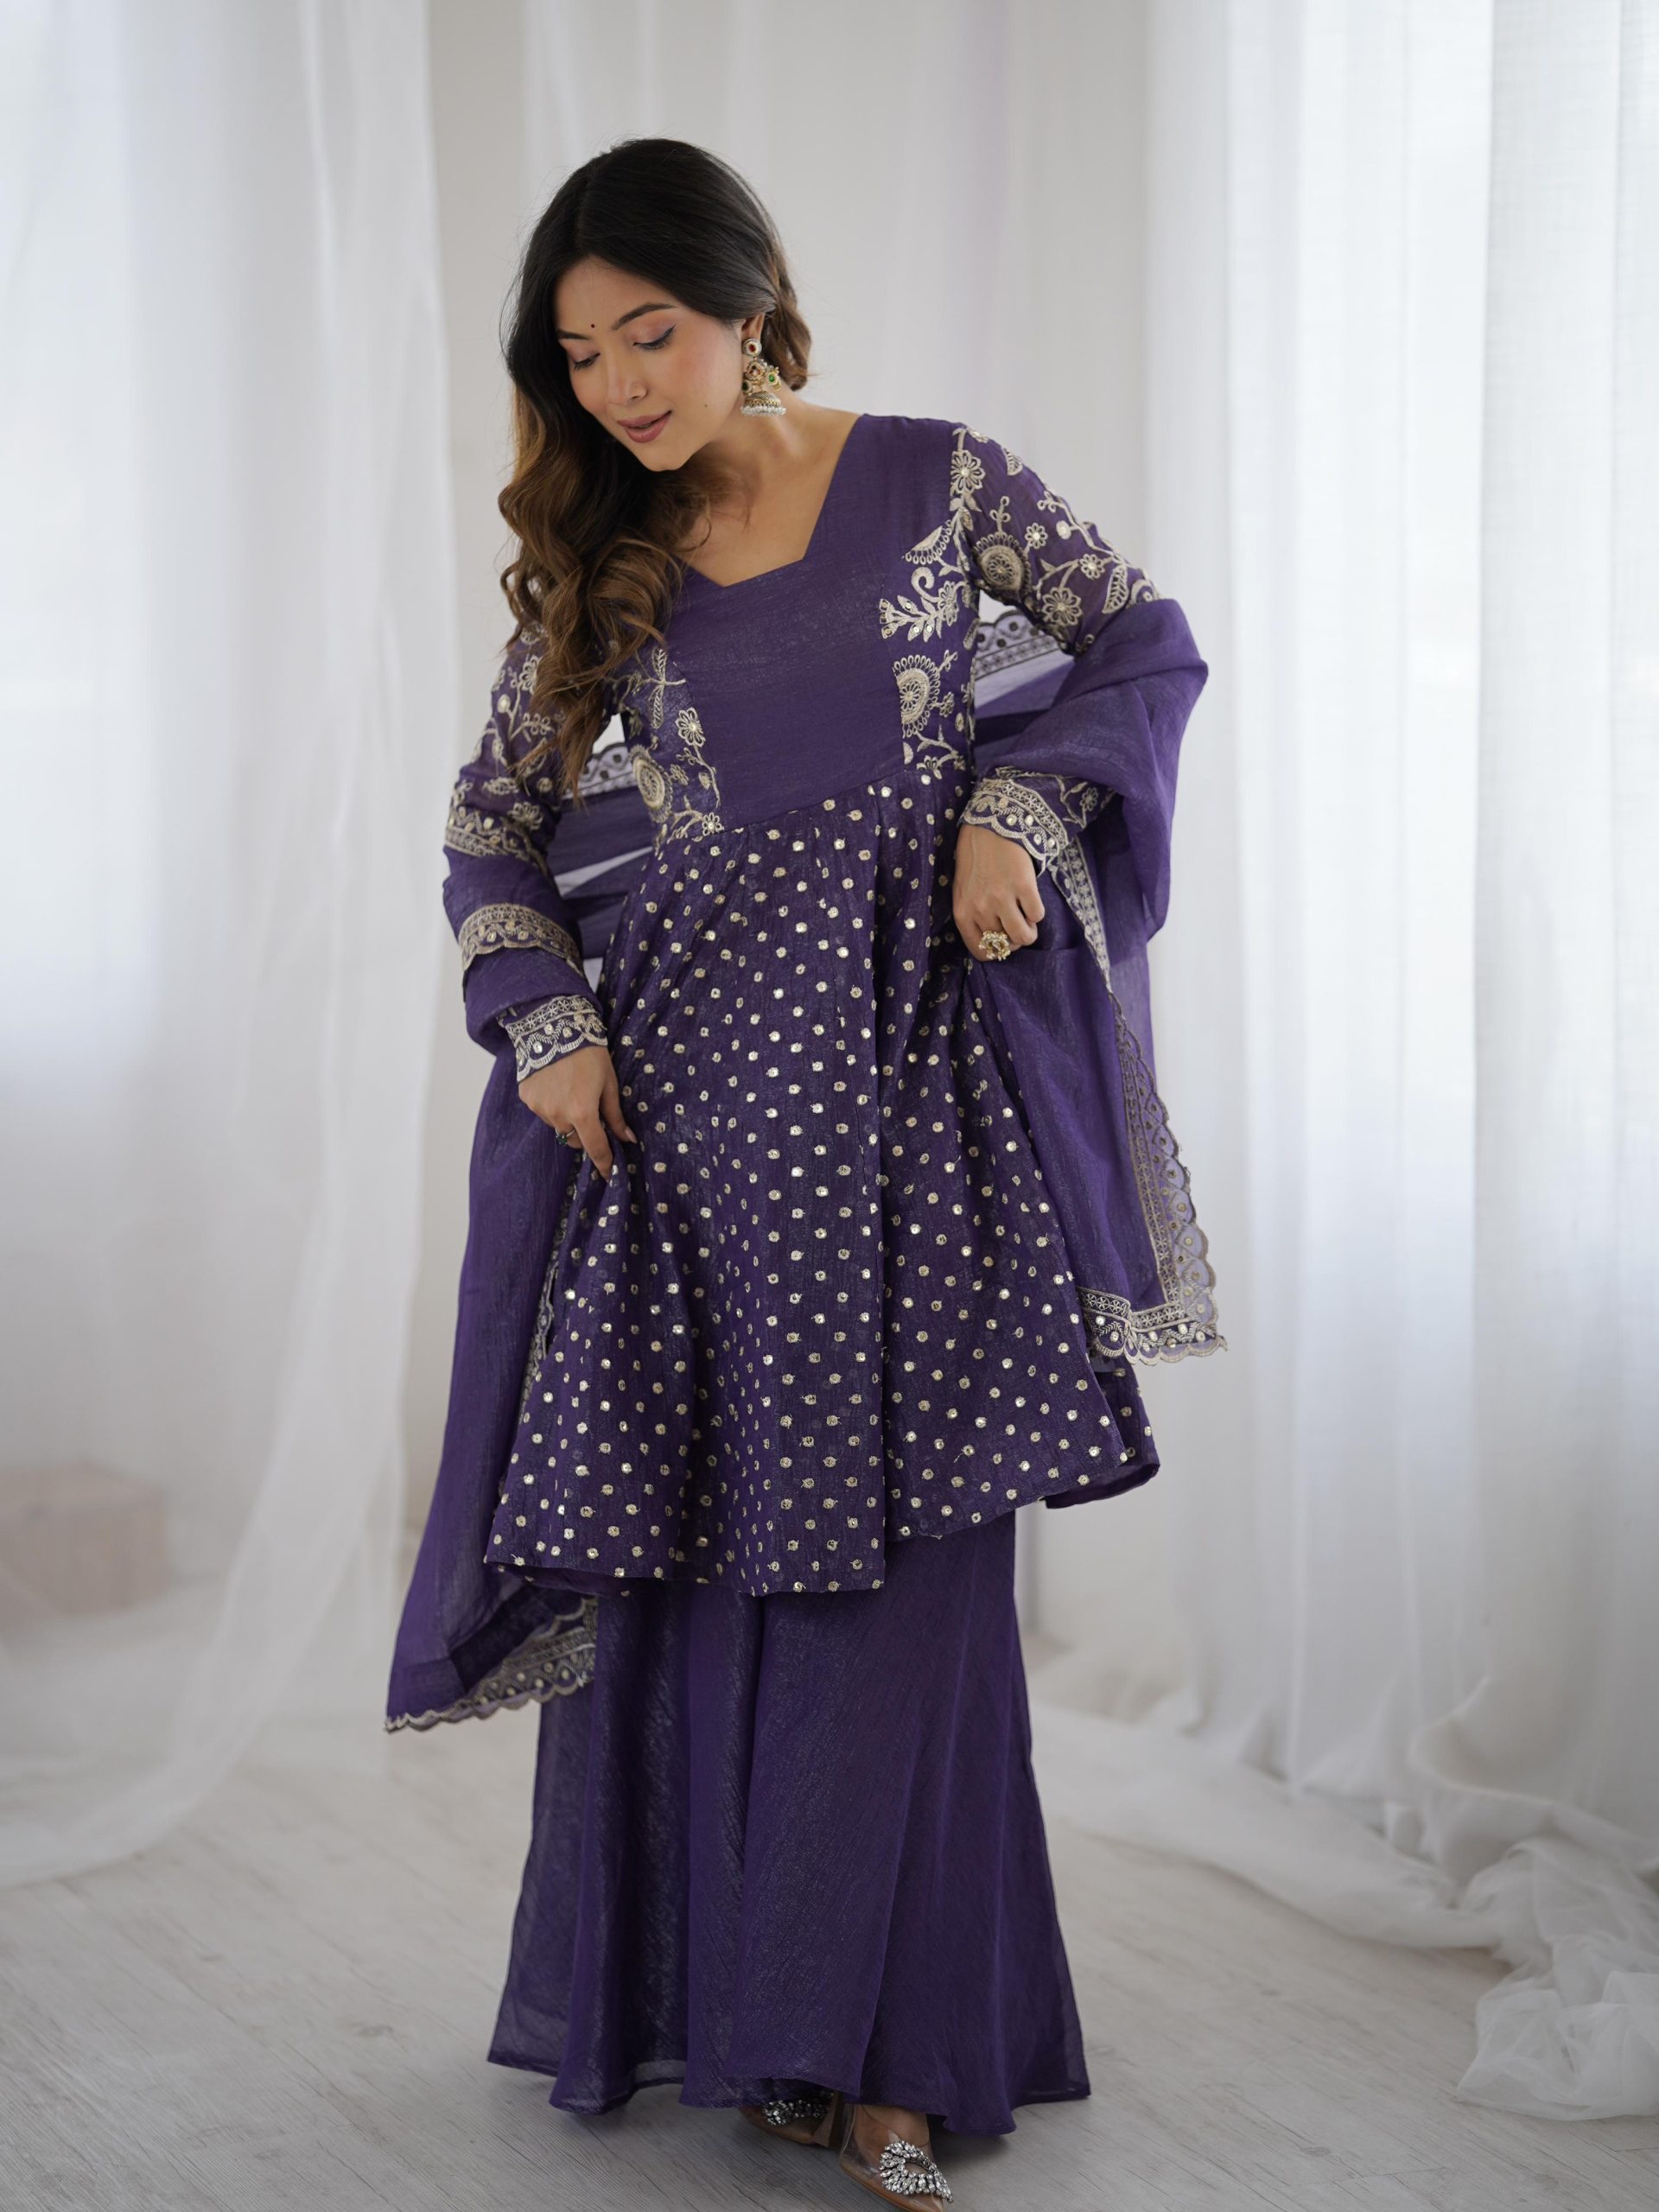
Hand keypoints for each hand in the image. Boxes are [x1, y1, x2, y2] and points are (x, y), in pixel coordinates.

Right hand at [518, 1044, 638, 1181]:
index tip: (608, 1173)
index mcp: (582, 1114)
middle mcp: (558, 1116)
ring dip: (566, 1118)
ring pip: (557, 1126)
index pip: (595, 1148)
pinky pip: (543, 1111)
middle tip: (590, 1112)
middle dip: (584, 1133)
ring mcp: (539, 1108)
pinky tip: (555, 1084)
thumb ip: (615, 1115)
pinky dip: (551, 1104)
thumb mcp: (609, 1083)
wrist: (554, 1026)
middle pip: (574, 1139)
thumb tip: (627, 1139)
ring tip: (571, 1091)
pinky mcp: (527, 1098)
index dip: (604, 1163)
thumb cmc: (589, 1053)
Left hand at [953, 823, 1043, 960]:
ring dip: (1030, 929)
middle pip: (1007, 945)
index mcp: (963, 914)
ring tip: (1027, 915)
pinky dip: (1037, 911)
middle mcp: (981, 909)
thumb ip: (975, 917)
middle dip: (1015, 937)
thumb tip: (998, 942)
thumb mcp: (964, 892)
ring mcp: (1002, 898)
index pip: (982, 952)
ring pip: (1024, 937)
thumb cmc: (976, 861)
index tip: (1003, 938)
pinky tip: (1030, 897)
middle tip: (1016, 921)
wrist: (989, 828)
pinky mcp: (1023, 886)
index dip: (997, 950)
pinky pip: (1038, 915)